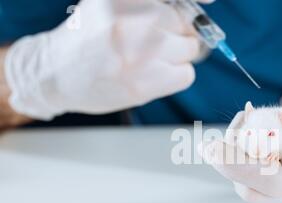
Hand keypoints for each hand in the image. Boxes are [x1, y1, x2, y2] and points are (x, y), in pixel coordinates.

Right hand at [4, 0, 213, 119]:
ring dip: (178, 55)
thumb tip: (192, 10)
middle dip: (179, 33)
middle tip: (158, 42)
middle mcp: (130, 22)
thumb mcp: (108, 5)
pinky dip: (177, 75)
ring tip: (151, 60)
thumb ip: (146, 4)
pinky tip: (155, 75)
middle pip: (186, 23)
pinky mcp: (143, 84)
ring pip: (190, 49)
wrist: (56, 74)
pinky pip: (187, 74)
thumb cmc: (87, 38)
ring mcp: (138, 54)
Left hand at [201, 92, 281, 202]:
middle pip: (260, 191)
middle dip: (233, 160)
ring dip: (242, 165)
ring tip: (248, 128)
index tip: (211, 149)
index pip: (279, 181)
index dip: (240, 166)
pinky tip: (262, 146)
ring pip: (259, 194)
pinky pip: (268, 194)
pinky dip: (254, 171)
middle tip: (236, 122)